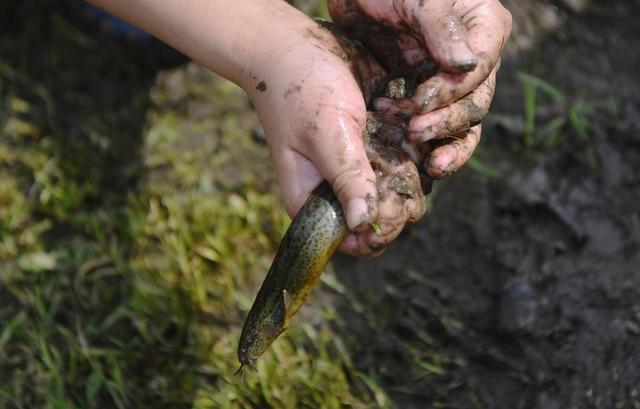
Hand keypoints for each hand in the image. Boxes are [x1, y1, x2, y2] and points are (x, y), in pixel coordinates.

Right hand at [245, 18, 424, 257]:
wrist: (295, 43)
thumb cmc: (298, 88)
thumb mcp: (324, 133)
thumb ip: (346, 177)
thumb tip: (363, 225)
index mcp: (314, 200)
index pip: (356, 240)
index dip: (380, 229)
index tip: (391, 197)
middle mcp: (338, 189)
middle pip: (386, 216)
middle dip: (400, 194)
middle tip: (394, 158)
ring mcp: (360, 166)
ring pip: (402, 187)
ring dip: (409, 165)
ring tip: (394, 133)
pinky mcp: (375, 142)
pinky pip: (407, 156)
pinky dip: (412, 144)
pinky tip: (399, 119)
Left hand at [330, 0, 511, 176]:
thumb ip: (441, 26)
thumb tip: (467, 67)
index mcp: (483, 26)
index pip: (480, 67)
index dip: (453, 90)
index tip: (421, 101)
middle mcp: (474, 57)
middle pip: (475, 101)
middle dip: (448, 121)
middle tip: (416, 131)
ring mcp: (450, 79)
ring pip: (461, 121)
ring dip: (445, 141)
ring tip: (432, 166)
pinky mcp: (426, 94)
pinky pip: (434, 124)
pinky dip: (425, 141)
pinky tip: (410, 151)